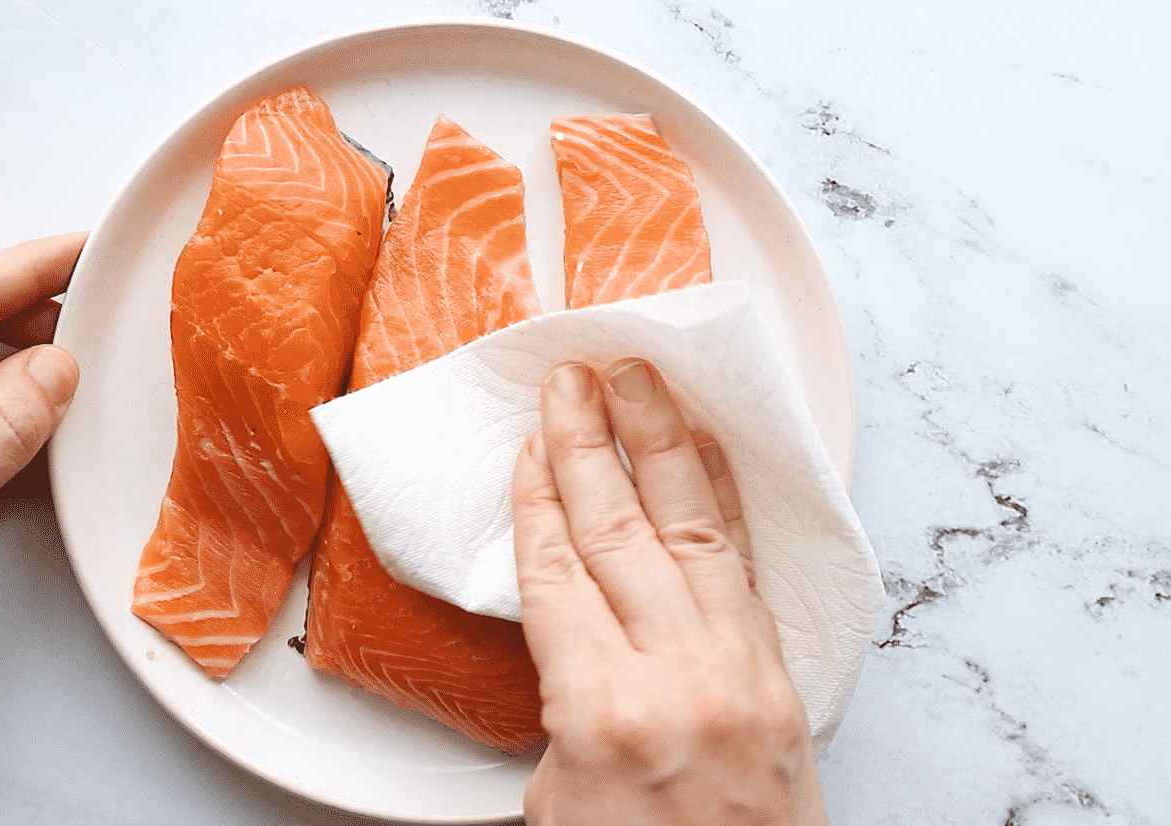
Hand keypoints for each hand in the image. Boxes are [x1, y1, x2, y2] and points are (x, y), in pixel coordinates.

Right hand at [511, 359, 825, 824]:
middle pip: (616, 531)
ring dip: (659, 444)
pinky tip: (704, 453)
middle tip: (569, 376)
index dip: (536, 503)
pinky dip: (721, 500)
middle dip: (586, 445)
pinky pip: (743, 566)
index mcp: (603, 711)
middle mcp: (676, 675)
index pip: (557, 574)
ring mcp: (740, 669)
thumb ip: (558, 702)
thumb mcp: (556, 800)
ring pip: (689, 528)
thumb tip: (568, 628)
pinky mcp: (780, 676)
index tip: (525, 445)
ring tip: (639, 379)